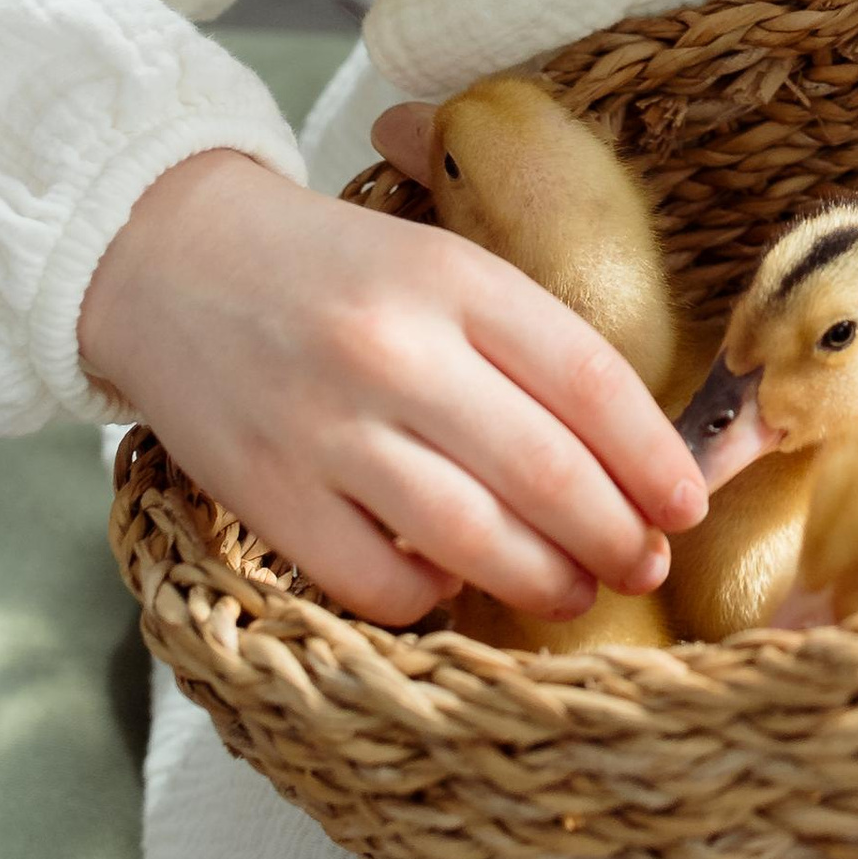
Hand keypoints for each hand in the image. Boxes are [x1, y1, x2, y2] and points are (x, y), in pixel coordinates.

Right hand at [79, 146, 705, 625]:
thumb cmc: (331, 269)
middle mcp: (395, 350)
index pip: (590, 379)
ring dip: (545, 580)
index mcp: (452, 278)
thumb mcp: (438, 259)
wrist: (168, 259)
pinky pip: (379, 581)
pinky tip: (454, 586)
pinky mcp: (268, 493)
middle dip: (616, 534)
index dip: (656, 457)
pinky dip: (432, 599)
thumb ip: (525, 334)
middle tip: (646, 562)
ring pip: (473, 536)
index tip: (689, 503)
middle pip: (546, 470)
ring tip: (577, 591)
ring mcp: (326, 427)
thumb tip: (633, 446)